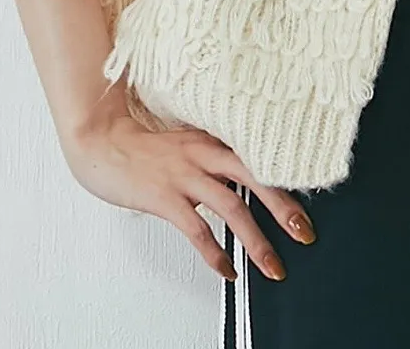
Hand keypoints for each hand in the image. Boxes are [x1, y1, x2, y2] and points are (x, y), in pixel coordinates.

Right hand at [62, 111, 315, 281]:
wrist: (102, 141)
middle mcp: (205, 154)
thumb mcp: (188, 142)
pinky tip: (227, 270)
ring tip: (274, 266)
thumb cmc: (145, 146)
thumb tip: (243, 173)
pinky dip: (215, 253)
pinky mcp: (164, 197)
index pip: (259, 157)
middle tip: (305, 233)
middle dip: (284, 208)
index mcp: (214, 139)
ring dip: (257, 241)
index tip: (307, 199)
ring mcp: (185, 175)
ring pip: (232, 207)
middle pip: (256, 178)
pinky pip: (196, 229)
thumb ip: (214, 154)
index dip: (285, 179)